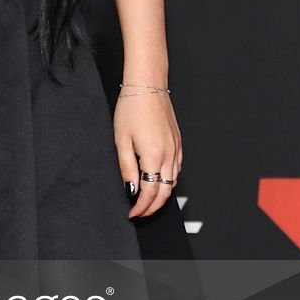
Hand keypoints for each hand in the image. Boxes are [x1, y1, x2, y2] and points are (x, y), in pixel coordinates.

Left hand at [114, 90, 181, 218]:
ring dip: (161, 196)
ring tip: (146, 201)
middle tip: (139, 213)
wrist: (147, 86)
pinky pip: (176, 169)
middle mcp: (169, 155)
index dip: (141, 207)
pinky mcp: (178, 143)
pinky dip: (168, 181)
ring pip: (173, 182)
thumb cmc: (132, 108)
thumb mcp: (121, 141)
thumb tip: (131, 191)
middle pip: (165, 192)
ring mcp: (176, 149)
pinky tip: (158, 181)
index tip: (132, 214)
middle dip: (152, 207)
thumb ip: (127, 169)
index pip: (150, 193)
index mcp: (154, 156)